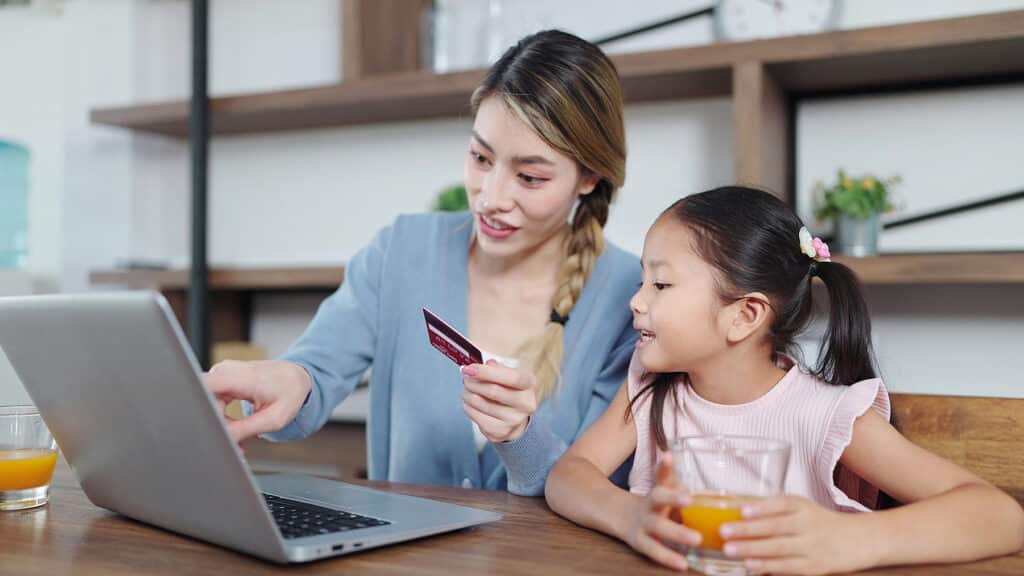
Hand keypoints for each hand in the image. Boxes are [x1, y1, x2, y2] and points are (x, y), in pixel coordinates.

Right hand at [203, 359, 311, 442]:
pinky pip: (213, 401)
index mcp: (243, 377)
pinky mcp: (223, 380)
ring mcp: (224, 373)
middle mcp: (228, 371)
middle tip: (236, 443)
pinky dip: (223, 417)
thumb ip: (245, 429)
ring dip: (222, 424)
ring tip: (241, 438)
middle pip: (205, 401)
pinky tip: (238, 428)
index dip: (203, 410)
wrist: (296, 378)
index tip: (217, 430)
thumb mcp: (273, 418)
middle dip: (217, 425)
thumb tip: (223, 438)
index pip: (204, 386)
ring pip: (208, 404)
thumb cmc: (290, 393)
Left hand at [460, 360, 537, 442]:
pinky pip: (476, 416)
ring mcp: (514, 420)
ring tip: (466, 390)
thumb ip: (494, 369)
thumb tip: (475, 369)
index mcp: (529, 383)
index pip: (511, 378)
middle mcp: (526, 403)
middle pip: (493, 391)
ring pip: (481, 404)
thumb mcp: (507, 374)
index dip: (487, 372)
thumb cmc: (509, 390)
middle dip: (473, 382)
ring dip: (468, 394)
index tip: (469, 368)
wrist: (515, 417)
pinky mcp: (500, 432)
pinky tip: (469, 402)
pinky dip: (468, 407)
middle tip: (465, 378)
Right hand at [622, 453, 700, 571]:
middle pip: (657, 498)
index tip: (668, 456)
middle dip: (672, 498)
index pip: (660, 476)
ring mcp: (642, 524)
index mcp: (656, 491)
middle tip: (690, 500)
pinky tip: (682, 565)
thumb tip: (669, 455)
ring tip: (697, 540)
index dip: (664, 467)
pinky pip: (654, 551)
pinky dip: (668, 558)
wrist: (619, 516)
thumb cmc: (653, 503)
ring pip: (658, 527)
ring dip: (676, 534)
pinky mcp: (640, 542)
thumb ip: (668, 476)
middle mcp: (648, 505)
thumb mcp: (661, 489)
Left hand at [720, 495, 872, 574]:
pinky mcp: (814, 567)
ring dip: (753, 550)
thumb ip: (774, 510)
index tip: (743, 509)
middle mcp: (808, 525)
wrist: (858, 540)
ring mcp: (812, 547)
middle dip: (748, 530)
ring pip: (779, 549)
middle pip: (777, 528)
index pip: (782, 504)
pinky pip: (788, 567)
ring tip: (731, 550)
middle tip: (724, 531)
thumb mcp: (801, 508)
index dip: (763, 507)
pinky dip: (768, 567)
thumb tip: (735, 514)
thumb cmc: (819, 521)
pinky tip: (751, 566)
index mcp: (802, 506)